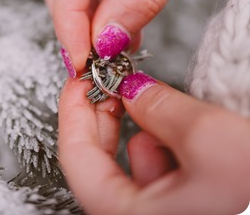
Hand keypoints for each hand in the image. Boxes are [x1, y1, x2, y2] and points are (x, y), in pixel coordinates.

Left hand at [58, 74, 249, 214]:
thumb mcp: (211, 140)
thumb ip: (161, 108)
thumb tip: (133, 89)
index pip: (78, 161)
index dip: (73, 114)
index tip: (78, 83)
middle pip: (97, 164)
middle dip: (101, 118)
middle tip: (105, 85)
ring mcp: (163, 212)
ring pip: (128, 165)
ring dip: (133, 129)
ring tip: (144, 102)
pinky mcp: (184, 205)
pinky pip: (156, 171)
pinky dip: (158, 144)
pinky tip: (173, 131)